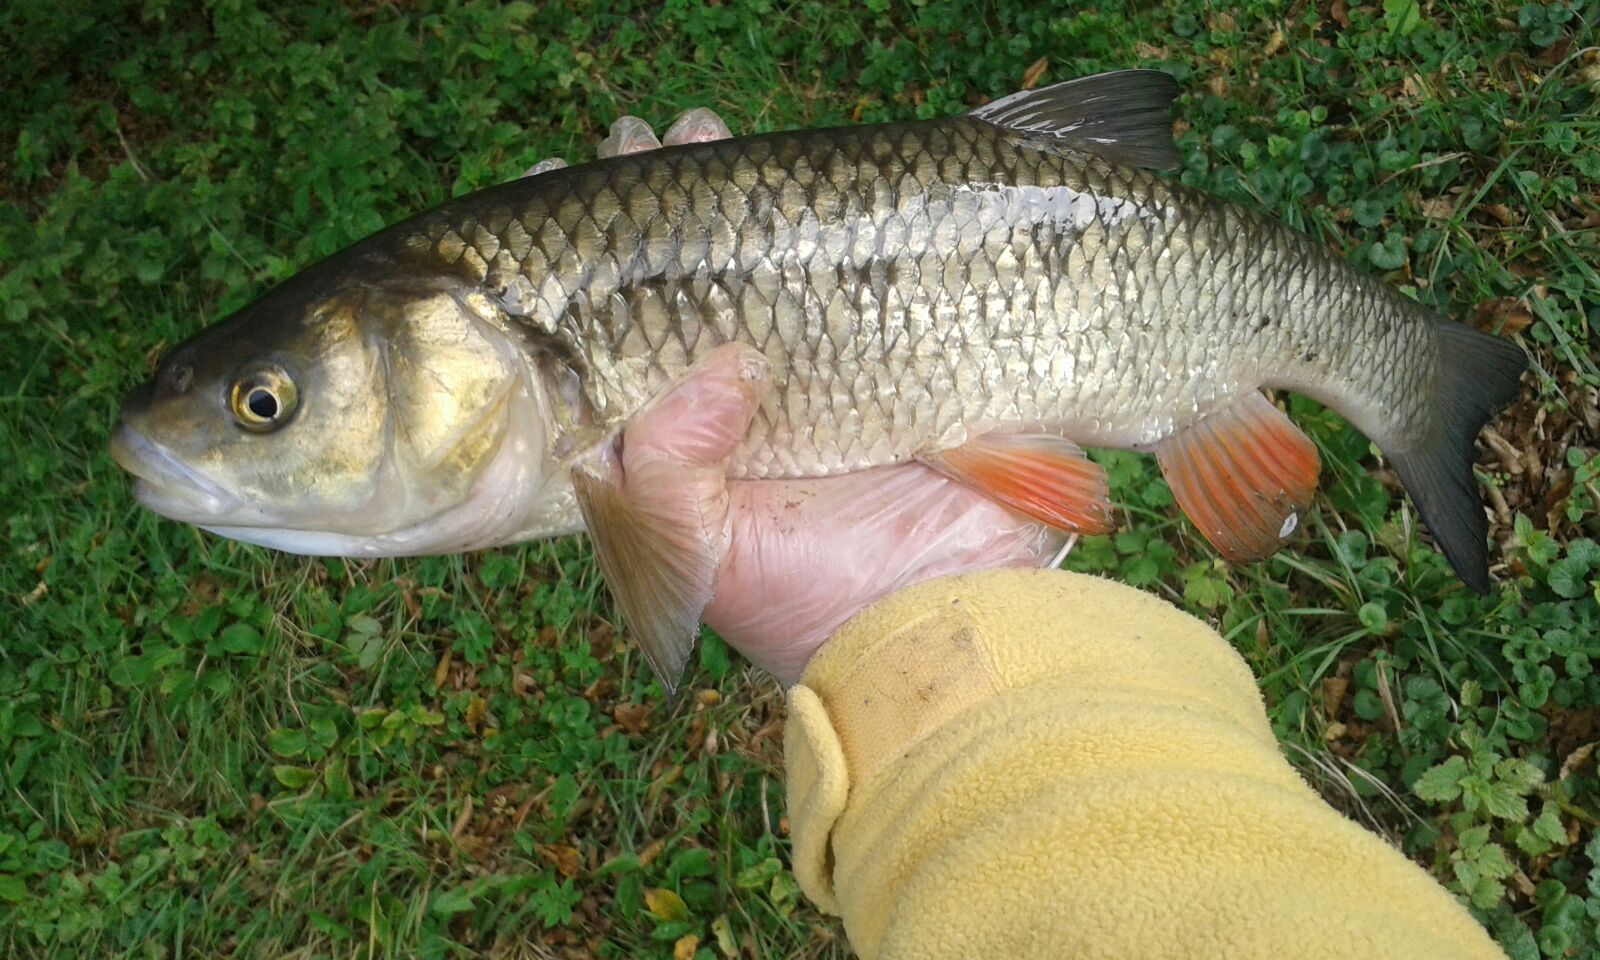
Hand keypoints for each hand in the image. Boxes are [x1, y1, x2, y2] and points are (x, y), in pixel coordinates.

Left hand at [530, 111, 1065, 684]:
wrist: (949, 630)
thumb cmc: (811, 610)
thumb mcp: (699, 558)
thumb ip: (667, 474)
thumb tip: (714, 368)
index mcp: (676, 442)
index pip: (613, 335)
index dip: (586, 264)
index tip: (566, 185)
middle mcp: (738, 397)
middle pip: (686, 281)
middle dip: (662, 207)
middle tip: (649, 141)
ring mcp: (818, 370)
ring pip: (762, 262)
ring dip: (732, 194)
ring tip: (700, 135)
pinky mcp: (897, 358)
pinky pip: (861, 277)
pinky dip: (831, 220)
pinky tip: (804, 174)